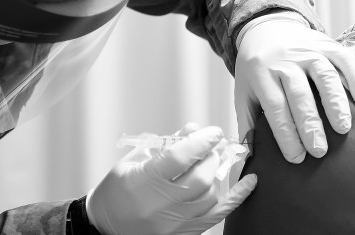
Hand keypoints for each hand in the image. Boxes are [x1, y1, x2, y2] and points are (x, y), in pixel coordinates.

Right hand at [87, 124, 256, 234]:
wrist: (104, 229)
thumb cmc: (116, 193)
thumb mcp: (132, 162)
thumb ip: (164, 145)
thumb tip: (193, 129)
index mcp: (143, 182)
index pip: (180, 157)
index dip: (201, 141)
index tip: (212, 132)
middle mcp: (160, 205)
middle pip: (200, 177)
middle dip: (211, 156)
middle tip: (211, 146)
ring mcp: (173, 222)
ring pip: (210, 194)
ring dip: (217, 174)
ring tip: (212, 163)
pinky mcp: (184, 233)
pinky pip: (218, 215)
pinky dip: (237, 197)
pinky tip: (249, 182)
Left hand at [235, 13, 354, 162]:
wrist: (267, 28)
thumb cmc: (257, 69)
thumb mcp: (243, 91)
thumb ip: (246, 123)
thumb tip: (251, 156)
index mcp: (261, 73)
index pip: (275, 107)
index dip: (286, 134)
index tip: (296, 158)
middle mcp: (285, 60)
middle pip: (300, 94)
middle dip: (311, 124)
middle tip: (320, 151)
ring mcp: (308, 50)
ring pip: (324, 75)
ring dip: (335, 103)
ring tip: (343, 129)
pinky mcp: (327, 43)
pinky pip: (344, 59)